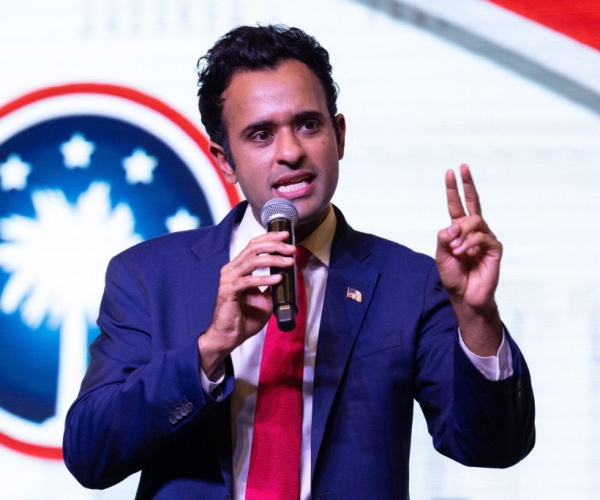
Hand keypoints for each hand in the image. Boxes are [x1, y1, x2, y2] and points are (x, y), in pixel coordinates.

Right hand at [198, 231, 294, 376]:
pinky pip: (247, 281)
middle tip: (292, 248)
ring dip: (273, 259)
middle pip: (253, 248)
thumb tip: (290, 276)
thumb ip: (274, 286)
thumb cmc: (244, 318)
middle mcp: (232, 270)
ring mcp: (228, 280)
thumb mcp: (265, 299)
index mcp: (239, 268)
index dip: (270, 238)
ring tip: (288, 262)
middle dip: (274, 245)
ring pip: (251, 261)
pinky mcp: (228, 292)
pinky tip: (277, 279)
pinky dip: (264, 279)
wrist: (229, 336)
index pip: (254, 245)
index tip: (287, 235)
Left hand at [436, 164, 502, 353]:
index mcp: (459, 230)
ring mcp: (485, 237)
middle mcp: (473, 230)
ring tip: (455, 249)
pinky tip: (462, 252)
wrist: (465, 296)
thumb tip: (453, 224)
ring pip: (473, 221)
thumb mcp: (441, 254)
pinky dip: (469, 243)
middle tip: (462, 168)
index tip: (451, 172)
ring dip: (461, 233)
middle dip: (467, 184)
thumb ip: (444, 237)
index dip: (454, 189)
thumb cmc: (453, 276)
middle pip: (473, 202)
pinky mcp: (495, 248)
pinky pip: (482, 237)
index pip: (457, 205)